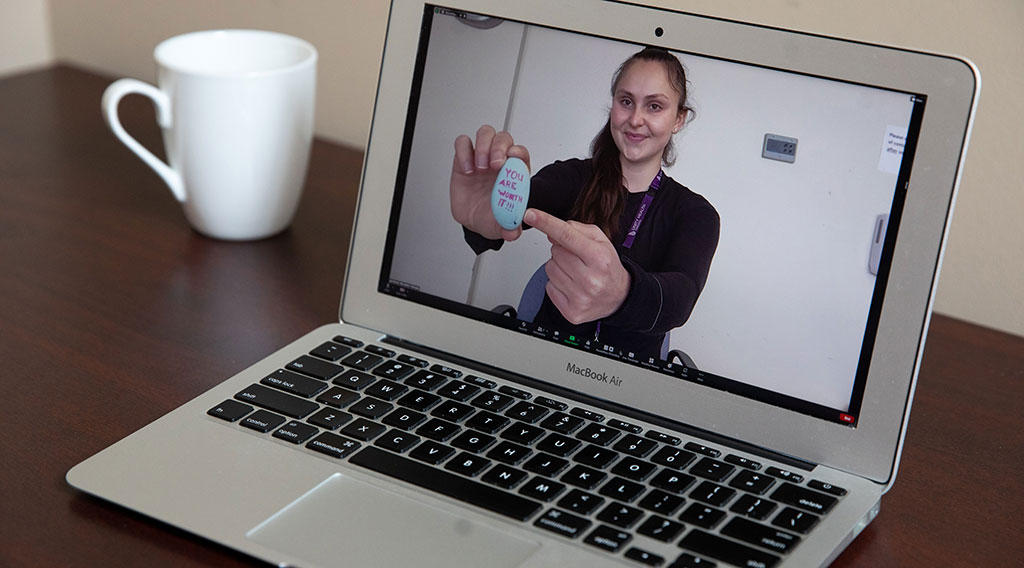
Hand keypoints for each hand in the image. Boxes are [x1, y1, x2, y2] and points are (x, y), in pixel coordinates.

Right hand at [450, 125, 530, 240]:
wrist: (474, 221)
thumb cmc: (492, 216)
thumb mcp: (503, 226)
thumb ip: (510, 228)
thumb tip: (513, 231)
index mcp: (514, 172)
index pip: (520, 152)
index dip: (517, 152)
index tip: (512, 160)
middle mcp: (499, 161)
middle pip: (504, 138)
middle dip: (499, 147)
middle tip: (494, 164)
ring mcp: (481, 157)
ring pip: (485, 133)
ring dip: (483, 146)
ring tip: (479, 167)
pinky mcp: (463, 158)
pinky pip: (463, 143)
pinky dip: (464, 152)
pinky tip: (466, 168)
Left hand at [525, 208, 630, 324]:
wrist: (619, 297)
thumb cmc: (607, 267)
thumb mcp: (601, 240)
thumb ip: (576, 229)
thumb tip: (551, 232)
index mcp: (599, 258)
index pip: (567, 236)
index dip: (546, 223)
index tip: (531, 214)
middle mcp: (590, 279)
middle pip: (555, 252)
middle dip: (562, 251)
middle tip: (577, 259)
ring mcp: (580, 297)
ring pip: (549, 269)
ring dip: (559, 267)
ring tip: (576, 272)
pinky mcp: (571, 311)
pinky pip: (549, 287)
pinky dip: (557, 283)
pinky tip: (572, 285)